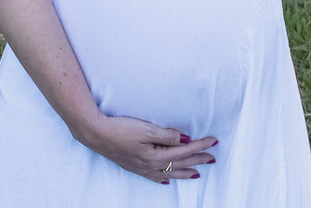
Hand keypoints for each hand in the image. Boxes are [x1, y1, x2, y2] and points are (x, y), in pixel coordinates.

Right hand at [78, 115, 216, 183]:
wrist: (96, 134)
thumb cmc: (120, 129)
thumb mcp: (147, 129)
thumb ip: (167, 135)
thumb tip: (185, 139)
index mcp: (157, 155)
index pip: (184, 150)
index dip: (200, 145)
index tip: (214, 141)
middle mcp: (152, 165)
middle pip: (180, 163)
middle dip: (198, 160)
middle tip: (212, 158)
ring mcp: (142, 168)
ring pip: (169, 172)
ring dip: (185, 172)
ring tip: (197, 174)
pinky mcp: (134, 167)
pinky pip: (154, 177)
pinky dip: (163, 178)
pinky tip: (167, 180)